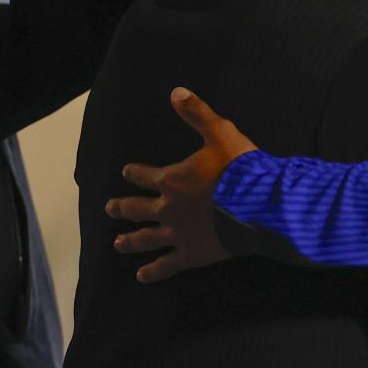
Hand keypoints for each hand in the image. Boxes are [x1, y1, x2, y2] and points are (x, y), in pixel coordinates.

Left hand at [106, 87, 259, 281]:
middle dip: (121, 208)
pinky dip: (153, 271)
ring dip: (129, 241)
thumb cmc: (240, 168)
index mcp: (171, 179)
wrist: (258, 204)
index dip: (133, 173)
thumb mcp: (220, 132)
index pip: (144, 175)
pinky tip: (142, 276)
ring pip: (146, 238)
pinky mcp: (192, 253)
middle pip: (136, 208)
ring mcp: (178, 233)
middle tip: (109, 209)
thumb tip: (176, 91)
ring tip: (118, 244)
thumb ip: (196, 114)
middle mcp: (168, 207)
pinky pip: (167, 264)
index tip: (125, 172)